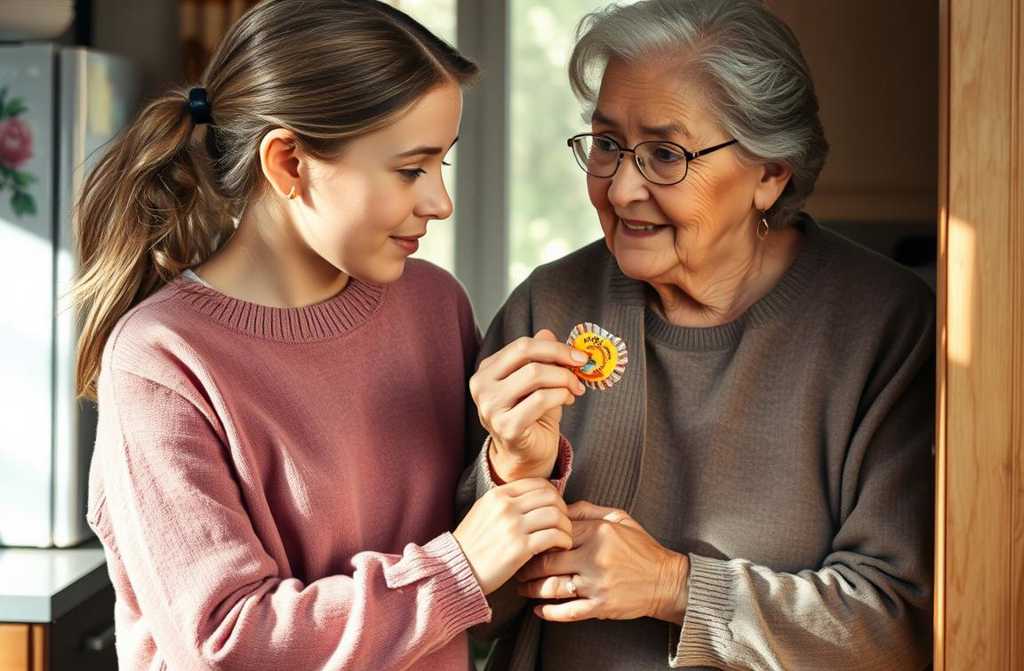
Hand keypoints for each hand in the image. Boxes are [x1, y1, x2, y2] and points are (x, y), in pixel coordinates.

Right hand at [454, 478, 572, 594]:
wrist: (456, 569)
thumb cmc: (472, 544)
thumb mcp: (484, 512)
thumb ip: (506, 502)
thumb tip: (535, 498)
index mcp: (498, 494)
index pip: (539, 483)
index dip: (554, 495)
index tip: (556, 509)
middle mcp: (506, 506)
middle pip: (551, 497)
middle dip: (564, 510)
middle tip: (564, 524)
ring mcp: (513, 526)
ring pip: (555, 515)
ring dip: (566, 526)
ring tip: (564, 537)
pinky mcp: (520, 548)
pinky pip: (553, 536)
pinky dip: (563, 541)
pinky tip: (561, 548)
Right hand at [470, 329, 587, 479]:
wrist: (526, 455)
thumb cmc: (532, 415)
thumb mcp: (537, 381)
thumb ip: (540, 356)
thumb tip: (549, 332)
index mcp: (486, 371)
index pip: (521, 345)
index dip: (553, 346)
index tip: (578, 354)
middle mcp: (482, 387)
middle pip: (526, 354)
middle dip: (560, 357)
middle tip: (581, 365)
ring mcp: (491, 408)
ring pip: (535, 375)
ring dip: (564, 379)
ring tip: (574, 389)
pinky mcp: (506, 427)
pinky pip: (541, 400)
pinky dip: (561, 396)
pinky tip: (567, 401)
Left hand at [515, 501, 688, 622]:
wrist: (666, 581)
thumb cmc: (641, 548)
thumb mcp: (619, 518)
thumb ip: (587, 510)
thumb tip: (557, 507)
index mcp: (598, 532)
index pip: (556, 533)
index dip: (537, 538)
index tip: (526, 541)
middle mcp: (595, 558)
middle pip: (548, 562)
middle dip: (527, 566)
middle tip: (517, 567)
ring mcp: (597, 584)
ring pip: (553, 587)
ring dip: (532, 589)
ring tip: (522, 587)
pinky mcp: (601, 606)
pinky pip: (568, 611)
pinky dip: (550, 612)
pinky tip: (538, 610)